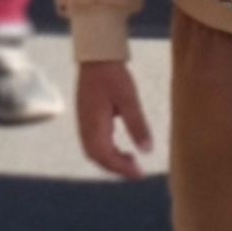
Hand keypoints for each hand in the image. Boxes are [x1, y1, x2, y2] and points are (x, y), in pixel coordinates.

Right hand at [76, 57, 151, 179]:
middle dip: (115, 167)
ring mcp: (83, 121)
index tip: (139, 174)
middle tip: (137, 171)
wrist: (96, 56)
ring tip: (131, 160)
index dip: (121, 169)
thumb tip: (147, 151)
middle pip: (96, 157)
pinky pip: (93, 141)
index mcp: (94, 124)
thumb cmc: (113, 75)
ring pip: (94, 150)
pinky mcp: (86, 116)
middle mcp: (85, 126)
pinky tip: (120, 146)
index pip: (104, 156)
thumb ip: (137, 125)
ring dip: (111, 159)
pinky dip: (106, 150)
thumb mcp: (129, 99)